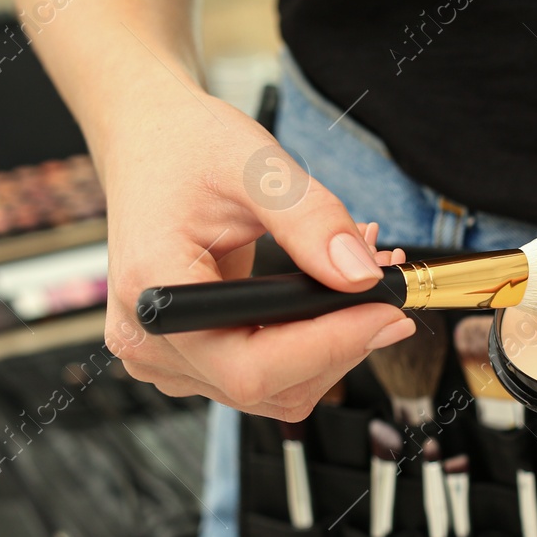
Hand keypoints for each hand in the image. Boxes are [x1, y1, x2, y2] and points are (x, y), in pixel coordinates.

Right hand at [101, 85, 413, 419]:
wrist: (149, 145)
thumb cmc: (185, 147)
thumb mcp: (254, 166)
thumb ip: (310, 221)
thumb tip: (361, 277)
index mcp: (153, 294)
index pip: (249, 366)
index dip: (328, 348)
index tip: (387, 314)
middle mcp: (151, 341)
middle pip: (271, 386)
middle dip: (341, 343)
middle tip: (387, 287)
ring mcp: (168, 358)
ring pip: (278, 390)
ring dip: (333, 345)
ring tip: (359, 280)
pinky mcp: (192, 359)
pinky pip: (268, 375)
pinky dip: (311, 344)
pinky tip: (328, 295)